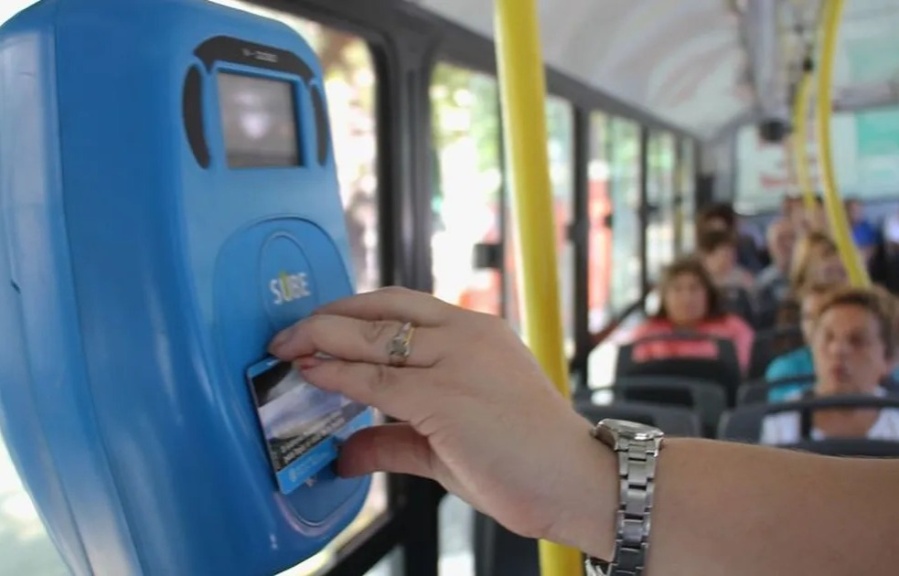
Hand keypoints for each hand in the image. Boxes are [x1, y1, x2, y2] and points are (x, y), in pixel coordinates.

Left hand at [268, 287, 613, 551]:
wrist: (579, 482)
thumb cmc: (527, 458)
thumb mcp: (451, 443)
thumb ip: (395, 439)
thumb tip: (347, 452)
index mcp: (476, 332)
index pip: (401, 305)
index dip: (352, 310)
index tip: (318, 324)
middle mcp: (467, 334)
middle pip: (380, 310)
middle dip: (326, 319)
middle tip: (288, 333)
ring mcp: (457, 361)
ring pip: (372, 338)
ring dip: (321, 340)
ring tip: (286, 349)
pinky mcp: (445, 396)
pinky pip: (376, 379)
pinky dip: (337, 374)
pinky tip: (311, 375)